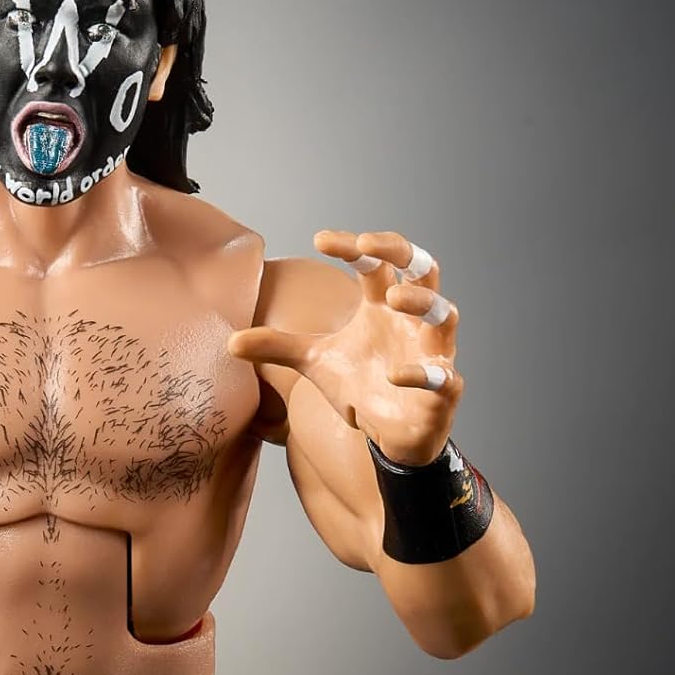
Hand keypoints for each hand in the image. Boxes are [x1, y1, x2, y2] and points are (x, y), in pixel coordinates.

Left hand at [229, 231, 462, 466]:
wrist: (387, 434)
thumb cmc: (359, 386)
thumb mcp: (313, 362)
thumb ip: (277, 347)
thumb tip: (230, 341)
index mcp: (382, 307)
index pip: (374, 264)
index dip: (352, 246)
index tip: (319, 240)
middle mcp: (410, 323)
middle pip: (423, 271)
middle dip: (401, 251)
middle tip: (368, 243)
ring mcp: (431, 353)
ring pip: (444, 314)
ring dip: (421, 301)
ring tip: (390, 297)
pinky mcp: (442, 389)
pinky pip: (442, 376)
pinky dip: (423, 373)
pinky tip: (395, 375)